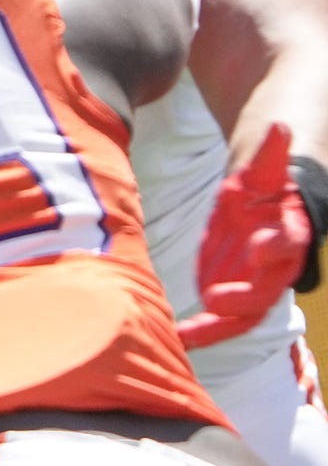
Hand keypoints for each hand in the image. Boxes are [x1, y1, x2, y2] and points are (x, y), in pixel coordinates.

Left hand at [184, 122, 311, 350]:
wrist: (255, 204)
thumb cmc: (262, 184)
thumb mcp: (262, 168)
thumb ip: (270, 154)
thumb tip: (278, 127)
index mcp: (289, 232)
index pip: (289, 244)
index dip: (276, 248)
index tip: (258, 248)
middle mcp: (276, 266)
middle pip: (268, 290)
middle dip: (244, 298)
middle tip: (215, 299)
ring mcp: (254, 285)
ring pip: (244, 315)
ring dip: (218, 327)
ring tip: (188, 333)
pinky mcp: (232, 298)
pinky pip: (221, 322)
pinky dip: (201, 332)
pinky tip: (177, 338)